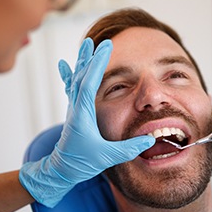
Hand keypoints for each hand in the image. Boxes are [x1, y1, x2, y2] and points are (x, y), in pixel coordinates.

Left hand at [19, 38, 154, 206]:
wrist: (61, 170)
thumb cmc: (81, 163)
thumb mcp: (107, 157)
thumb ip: (129, 148)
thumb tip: (150, 139)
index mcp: (82, 115)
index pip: (89, 83)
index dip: (97, 64)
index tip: (105, 47)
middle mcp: (76, 108)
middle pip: (81, 76)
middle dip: (91, 58)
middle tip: (99, 42)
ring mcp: (74, 109)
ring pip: (76, 80)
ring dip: (83, 62)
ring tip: (86, 46)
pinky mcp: (74, 112)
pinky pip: (72, 88)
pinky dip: (70, 75)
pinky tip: (64, 66)